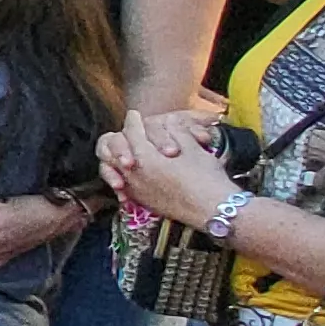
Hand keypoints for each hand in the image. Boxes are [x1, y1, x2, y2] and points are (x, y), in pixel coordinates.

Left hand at [104, 108, 236, 224]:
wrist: (212, 210)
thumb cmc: (206, 177)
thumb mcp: (192, 147)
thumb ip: (174, 131)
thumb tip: (166, 121)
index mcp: (145, 155)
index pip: (131, 132)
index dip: (134, 121)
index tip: (134, 115)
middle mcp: (134, 172)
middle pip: (114, 149)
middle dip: (121, 137)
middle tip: (128, 131)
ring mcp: (135, 189)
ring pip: (112, 167)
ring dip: (116, 156)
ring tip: (125, 149)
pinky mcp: (141, 201)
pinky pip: (122, 185)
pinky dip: (120, 175)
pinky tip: (129, 172)